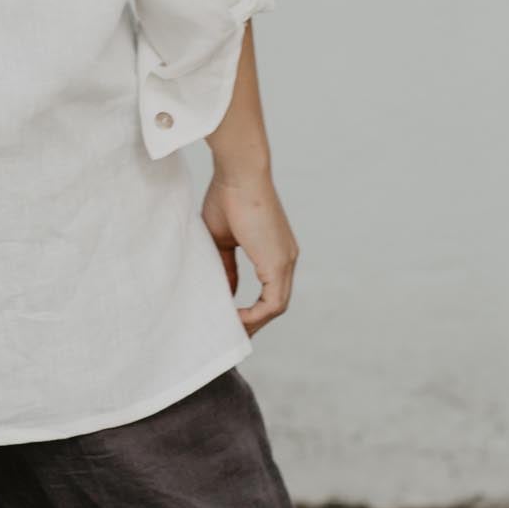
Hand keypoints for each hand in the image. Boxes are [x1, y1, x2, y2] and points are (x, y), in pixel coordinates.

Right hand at [202, 161, 297, 332]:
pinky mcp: (278, 262)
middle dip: (253, 322)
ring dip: (253, 323)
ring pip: (276, 306)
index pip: (270, 289)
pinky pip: (273, 303)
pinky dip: (254, 316)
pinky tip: (233, 319)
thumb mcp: (222, 240)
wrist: (239, 173)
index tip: (230, 317)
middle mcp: (286, 258)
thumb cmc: (227, 195)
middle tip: (231, 334)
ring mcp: (285, 260)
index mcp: (275, 250)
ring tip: (229, 331)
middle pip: (275, 303)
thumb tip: (225, 291)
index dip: (251, 308)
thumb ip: (226, 267)